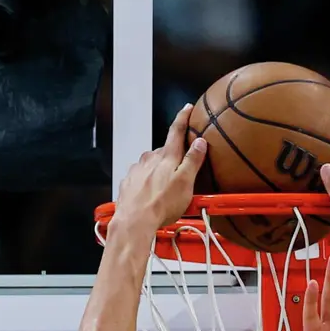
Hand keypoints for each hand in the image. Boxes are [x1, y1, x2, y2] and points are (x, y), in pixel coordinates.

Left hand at [114, 105, 207, 236]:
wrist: (134, 221)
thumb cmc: (161, 205)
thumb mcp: (185, 183)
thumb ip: (193, 161)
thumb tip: (200, 141)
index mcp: (166, 156)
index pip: (176, 130)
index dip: (183, 118)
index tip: (187, 109)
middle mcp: (149, 158)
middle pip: (165, 151)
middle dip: (173, 158)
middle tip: (181, 174)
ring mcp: (137, 169)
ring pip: (152, 165)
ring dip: (160, 173)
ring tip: (167, 192)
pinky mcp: (129, 181)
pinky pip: (141, 177)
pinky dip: (148, 183)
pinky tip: (152, 196)